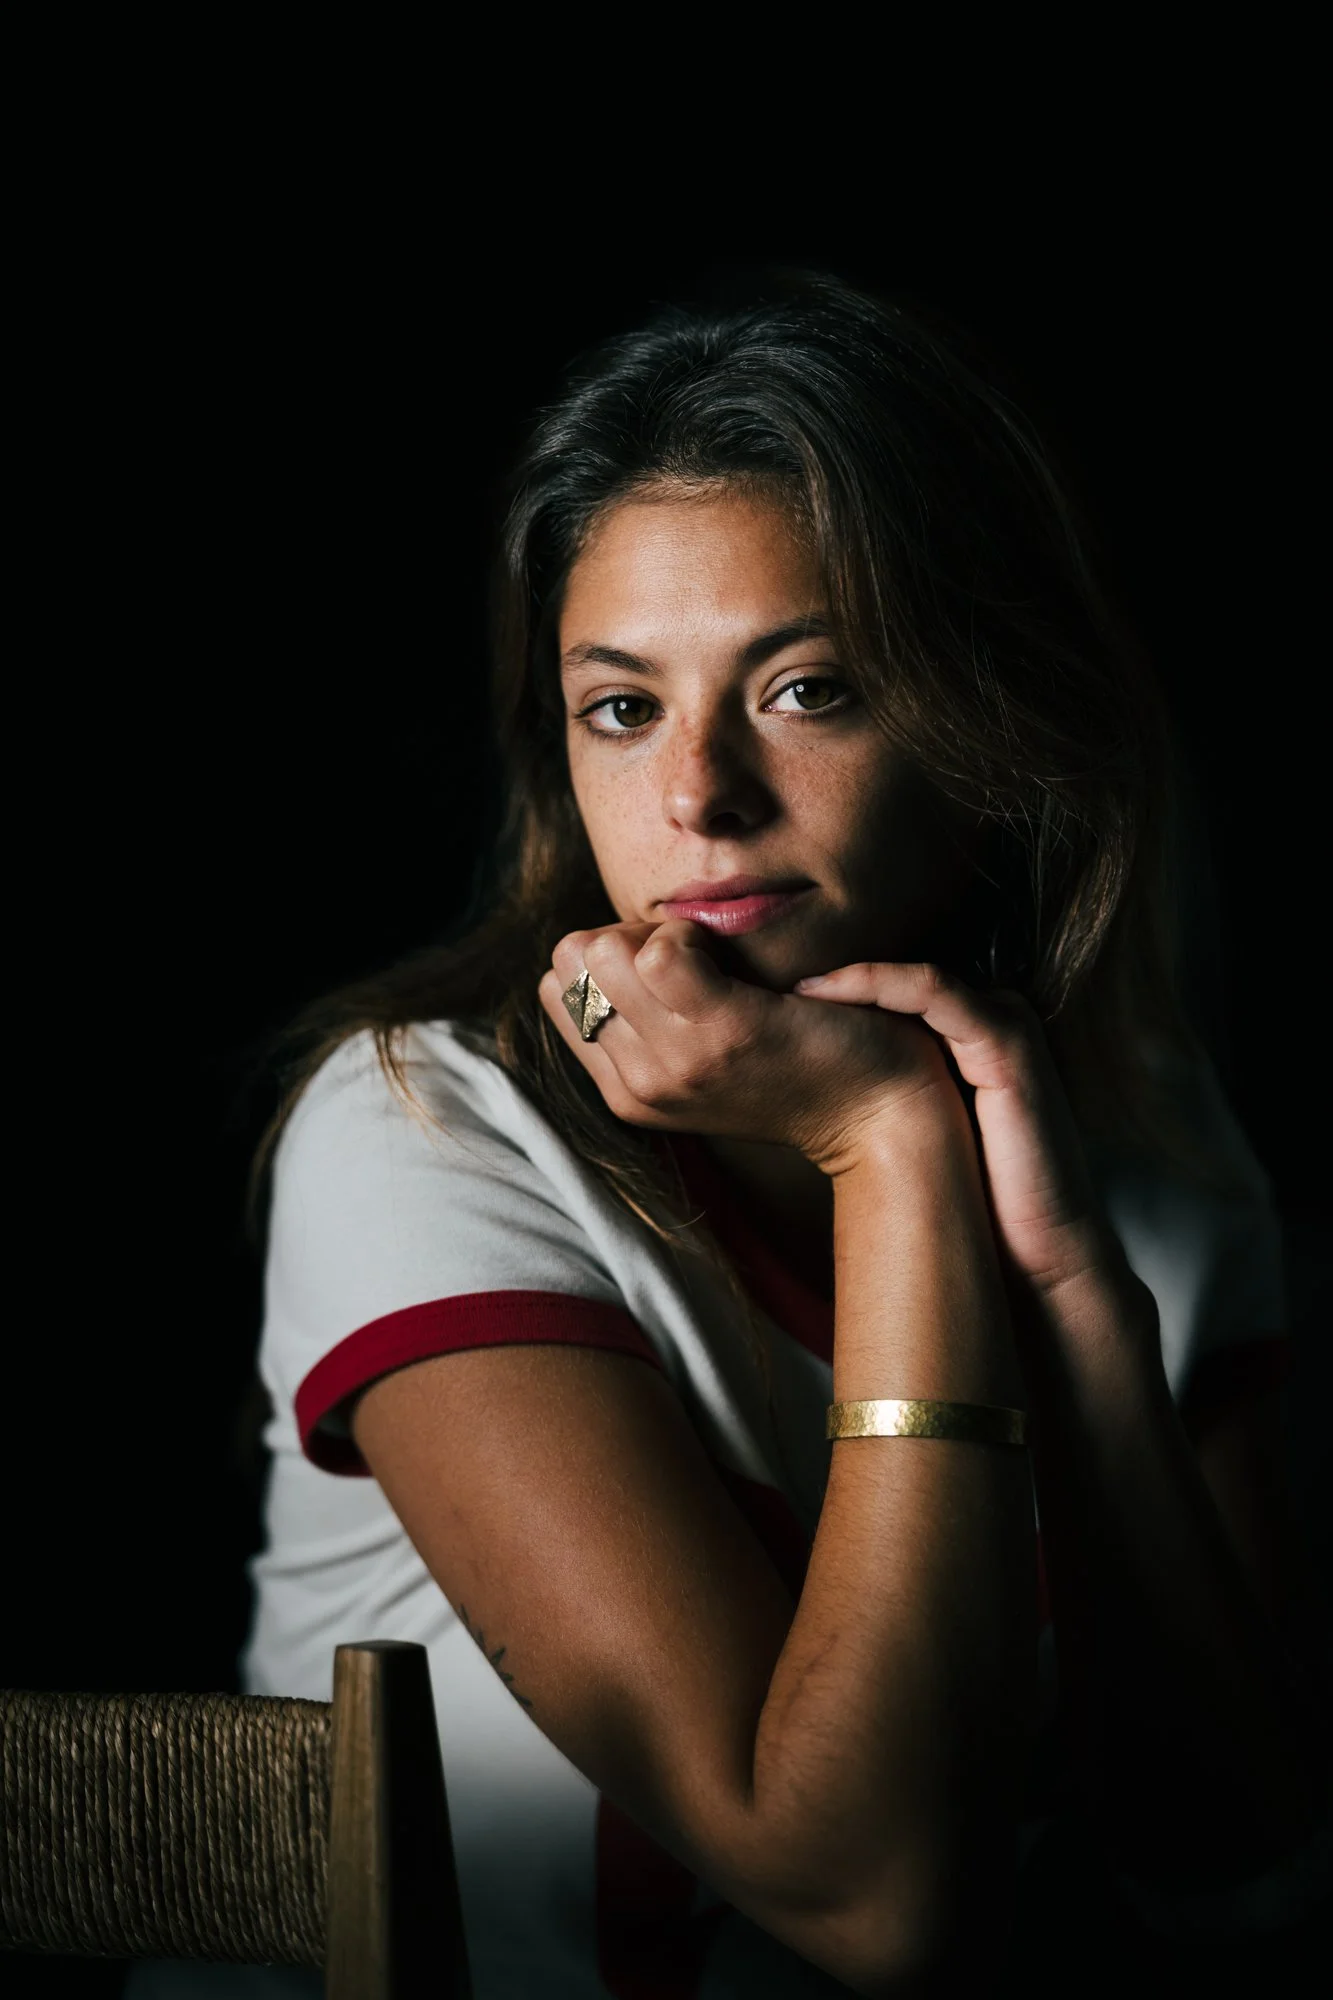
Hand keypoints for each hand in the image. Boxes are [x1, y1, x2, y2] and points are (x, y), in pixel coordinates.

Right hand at [538, 920, 956, 1173]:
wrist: (878, 1113)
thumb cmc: (798, 1065)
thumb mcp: (703, 1059)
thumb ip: (649, 1020)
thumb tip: (607, 946)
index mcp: (627, 1092)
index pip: (557, 987)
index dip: (609, 957)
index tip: (670, 970)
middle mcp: (640, 1085)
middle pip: (573, 959)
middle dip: (626, 937)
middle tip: (694, 960)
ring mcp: (676, 1062)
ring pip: (605, 950)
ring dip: (659, 933)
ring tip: (714, 960)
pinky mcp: (723, 1031)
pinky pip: (661, 950)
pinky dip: (690, 933)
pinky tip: (729, 956)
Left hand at [794, 962, 1135, 1300]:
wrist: (1032, 1250)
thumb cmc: (972, 1197)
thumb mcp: (916, 1130)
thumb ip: (884, 1094)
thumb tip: (804, 1082)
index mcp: (970, 1037)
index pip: (898, 993)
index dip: (839, 994)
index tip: (779, 1008)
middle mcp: (990, 1021)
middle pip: (905, 980)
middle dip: (840, 980)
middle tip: (777, 991)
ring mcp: (1003, 1026)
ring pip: (914, 978)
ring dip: (850, 978)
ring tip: (797, 993)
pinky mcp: (1006, 1042)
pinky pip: (934, 991)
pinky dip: (878, 985)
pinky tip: (829, 994)